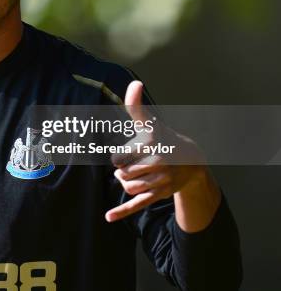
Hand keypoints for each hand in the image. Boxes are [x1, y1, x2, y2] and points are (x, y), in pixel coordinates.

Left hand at [105, 81, 205, 222]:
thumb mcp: (150, 123)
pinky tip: (108, 217)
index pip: (117, 158)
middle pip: (121, 173)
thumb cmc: (163, 138)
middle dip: (125, 169)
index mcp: (151, 144)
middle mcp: (158, 162)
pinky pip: (137, 204)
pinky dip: (121, 212)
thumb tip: (135, 82)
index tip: (132, 151)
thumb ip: (136, 105)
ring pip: (127, 186)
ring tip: (138, 174)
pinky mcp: (159, 195)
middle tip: (138, 163)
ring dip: (127, 181)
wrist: (191, 161)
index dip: (121, 156)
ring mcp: (159, 180)